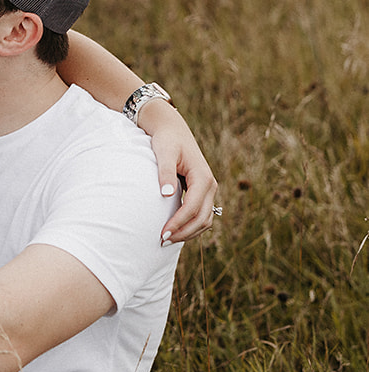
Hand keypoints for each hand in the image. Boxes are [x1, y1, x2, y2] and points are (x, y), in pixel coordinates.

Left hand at [137, 100, 219, 242]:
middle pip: (202, 218)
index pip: (193, 207)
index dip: (179, 223)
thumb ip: (165, 172)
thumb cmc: (166, 140)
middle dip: (184, 232)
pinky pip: (202, 215)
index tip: (163, 234)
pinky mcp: (203, 193)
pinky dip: (191, 226)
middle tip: (162, 241)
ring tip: (167, 239)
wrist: (172, 130)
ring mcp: (208, 190)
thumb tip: (166, 194)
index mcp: (202, 176)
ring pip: (205, 220)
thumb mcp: (164, 152)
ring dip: (189, 232)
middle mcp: (210, 185)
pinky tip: (175, 230)